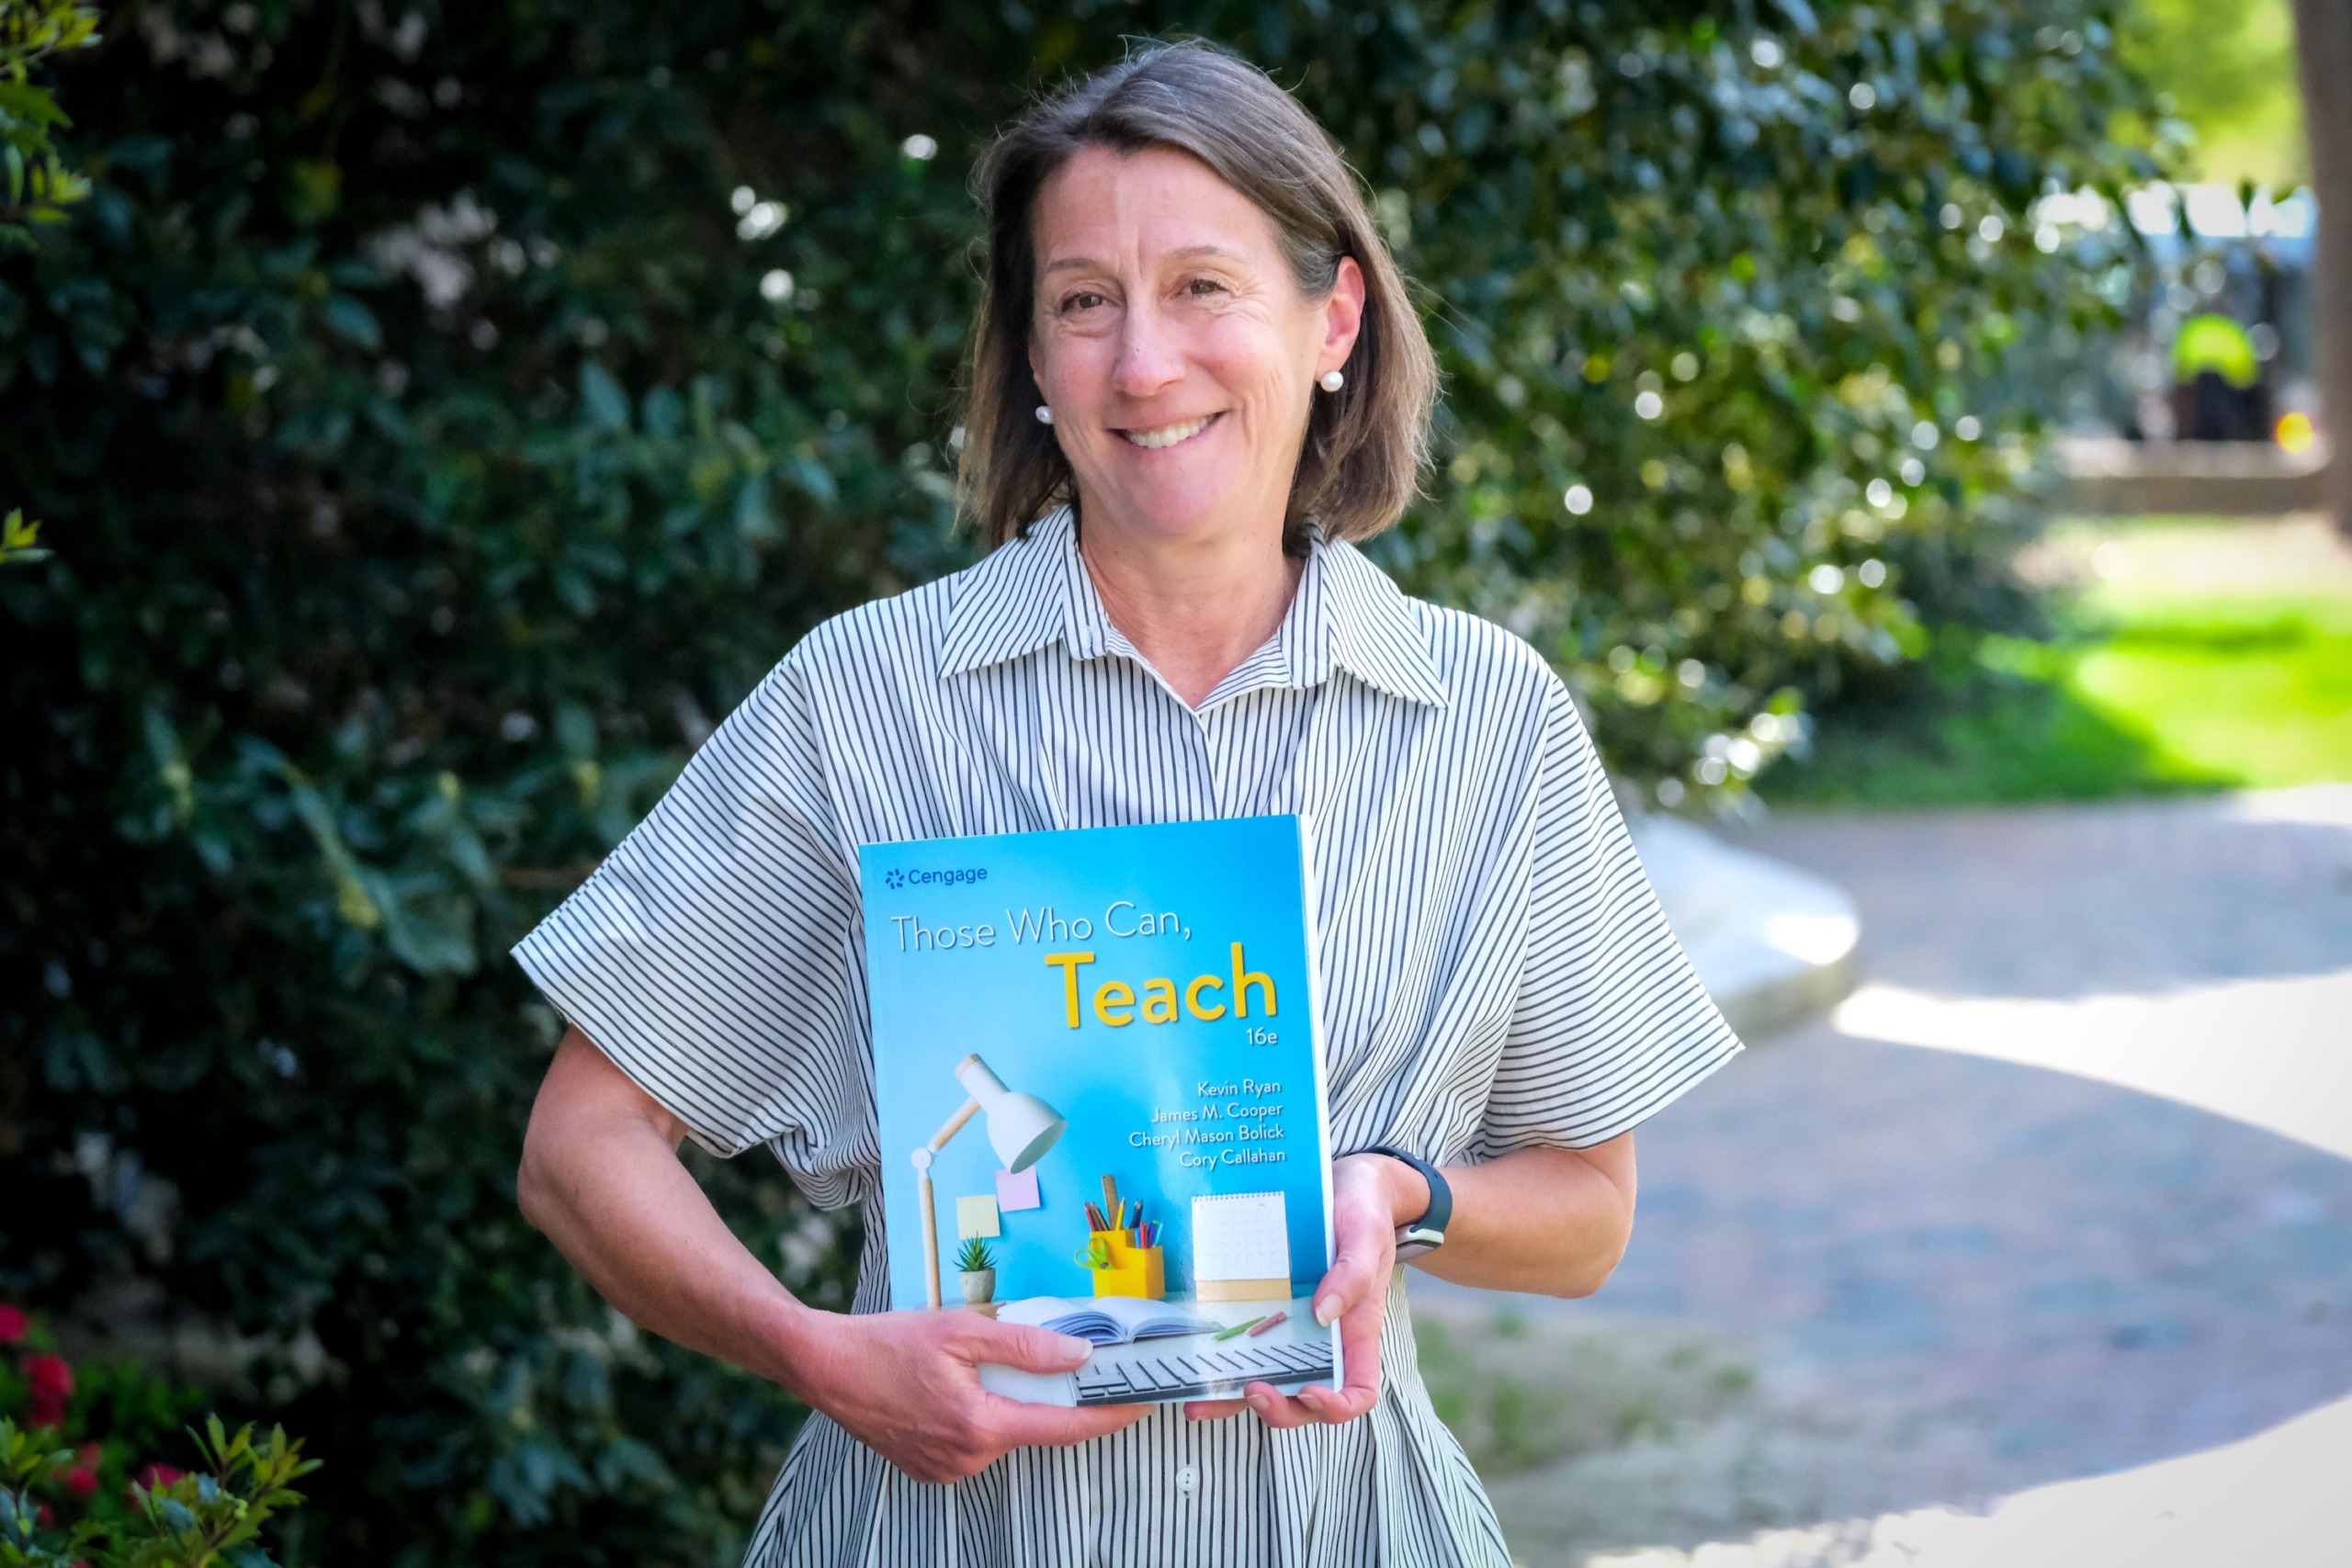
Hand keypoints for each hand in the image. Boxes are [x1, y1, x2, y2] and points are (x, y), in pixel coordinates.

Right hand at [786, 1306, 1145, 1482]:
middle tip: (1038, 1355)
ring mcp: (947, 1469)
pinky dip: (978, 1415)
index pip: (1064, 1426)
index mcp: (981, 1425)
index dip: (1108, 1415)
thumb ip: (1025, 1345)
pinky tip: (951, 1387)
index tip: (1141, 1403)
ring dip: (1004, 1402)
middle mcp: (968, 1458)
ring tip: (969, 1366)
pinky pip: (974, 1442)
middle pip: (1032, 1425)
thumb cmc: (887, 1343)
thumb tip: (1079, 1354)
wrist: (826, 1367)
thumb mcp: (962, 1330)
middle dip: (1043, 1393)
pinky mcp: (930, 1469)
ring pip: (1002, 1432)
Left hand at [1183, 1152, 1420, 1426]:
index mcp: (1356, 1330)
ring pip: (1267, 1379)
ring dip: (1234, 1399)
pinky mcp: (1264, 1309)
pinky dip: (1219, 1362)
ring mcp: (1291, 1328)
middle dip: (1277, 1408)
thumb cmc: (1364, 1210)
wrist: (1345, 1183)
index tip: (1309, 1391)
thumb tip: (1323, 1315)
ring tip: (1199, 1398)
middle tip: (1250, 1390)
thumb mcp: (1365, 1233)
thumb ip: (1354, 1273)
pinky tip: (1190, 1361)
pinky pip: (1243, 1345)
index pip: (1358, 1390)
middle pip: (1304, 1399)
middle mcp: (1323, 1339)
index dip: (1336, 1406)